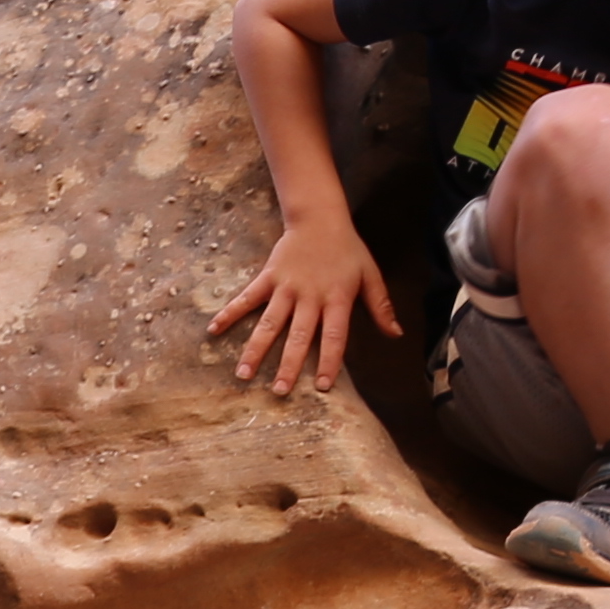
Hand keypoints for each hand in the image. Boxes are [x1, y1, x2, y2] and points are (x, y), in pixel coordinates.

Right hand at [206, 205, 398, 394]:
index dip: (330, 361)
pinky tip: (213, 331)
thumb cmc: (347, 249)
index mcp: (336, 298)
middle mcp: (310, 296)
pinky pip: (247, 298)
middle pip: (298, 336)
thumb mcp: (370, 274)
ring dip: (255, 350)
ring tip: (243, 374)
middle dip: (288, 365)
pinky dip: (230, 313)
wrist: (319, 216)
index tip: (323, 387)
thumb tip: (396, 334)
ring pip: (269, 323)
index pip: (334, 336)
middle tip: (279, 391)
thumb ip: (381, 306)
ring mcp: (286, 287)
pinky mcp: (268, 277)